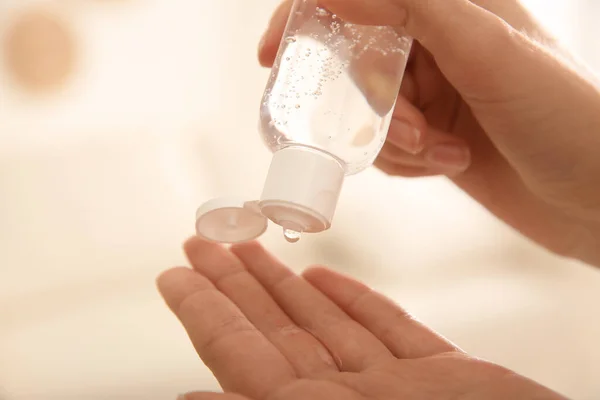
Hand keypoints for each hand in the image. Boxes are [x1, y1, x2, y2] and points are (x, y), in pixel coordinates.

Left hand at [158, 238, 565, 399]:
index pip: (238, 354)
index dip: (203, 310)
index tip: (175, 272)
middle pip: (275, 332)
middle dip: (236, 284)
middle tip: (203, 242)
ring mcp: (393, 391)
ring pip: (325, 325)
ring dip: (286, 286)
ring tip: (253, 250)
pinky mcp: (441, 379)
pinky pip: (387, 331)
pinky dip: (355, 302)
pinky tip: (326, 278)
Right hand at [258, 0, 599, 265]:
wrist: (599, 202)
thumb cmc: (567, 120)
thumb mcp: (489, 53)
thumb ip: (410, 7)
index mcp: (454, 5)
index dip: (306, 17)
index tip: (272, 55)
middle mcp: (438, 41)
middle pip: (354, 62)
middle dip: (371, 107)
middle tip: (417, 135)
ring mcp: (434, 90)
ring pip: (365, 112)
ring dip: (395, 143)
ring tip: (444, 156)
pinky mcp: (431, 134)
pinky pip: (383, 144)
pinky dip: (405, 162)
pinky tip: (449, 166)